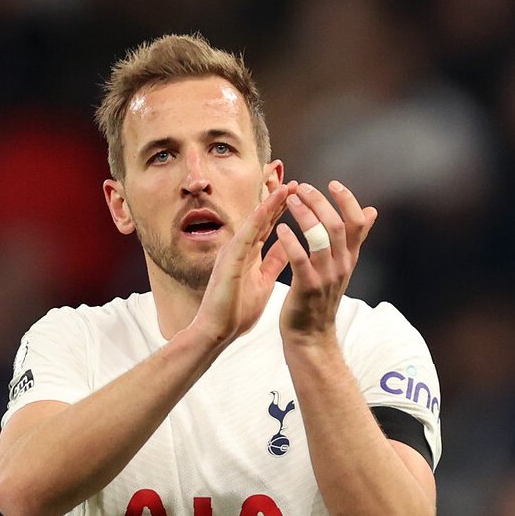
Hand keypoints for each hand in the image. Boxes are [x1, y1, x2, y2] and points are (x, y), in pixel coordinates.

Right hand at [191, 183, 294, 346]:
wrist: (218, 332)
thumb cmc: (235, 313)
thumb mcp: (263, 283)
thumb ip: (272, 264)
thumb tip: (286, 249)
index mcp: (248, 255)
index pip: (267, 227)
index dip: (281, 210)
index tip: (297, 195)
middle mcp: (239, 249)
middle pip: (260, 219)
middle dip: (277, 200)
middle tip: (294, 182)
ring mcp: (232, 253)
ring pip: (253, 223)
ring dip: (270, 204)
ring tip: (286, 187)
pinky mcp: (229, 262)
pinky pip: (245, 236)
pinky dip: (257, 221)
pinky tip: (269, 207)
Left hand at [276, 181, 377, 343]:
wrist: (310, 336)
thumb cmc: (320, 298)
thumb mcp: (342, 266)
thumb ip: (354, 239)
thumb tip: (372, 211)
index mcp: (349, 257)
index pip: (357, 222)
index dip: (347, 199)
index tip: (332, 183)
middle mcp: (342, 265)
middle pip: (337, 224)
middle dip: (319, 201)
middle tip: (301, 188)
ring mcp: (326, 277)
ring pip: (320, 237)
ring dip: (304, 215)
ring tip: (290, 201)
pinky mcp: (308, 288)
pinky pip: (301, 259)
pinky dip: (291, 241)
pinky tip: (280, 229)